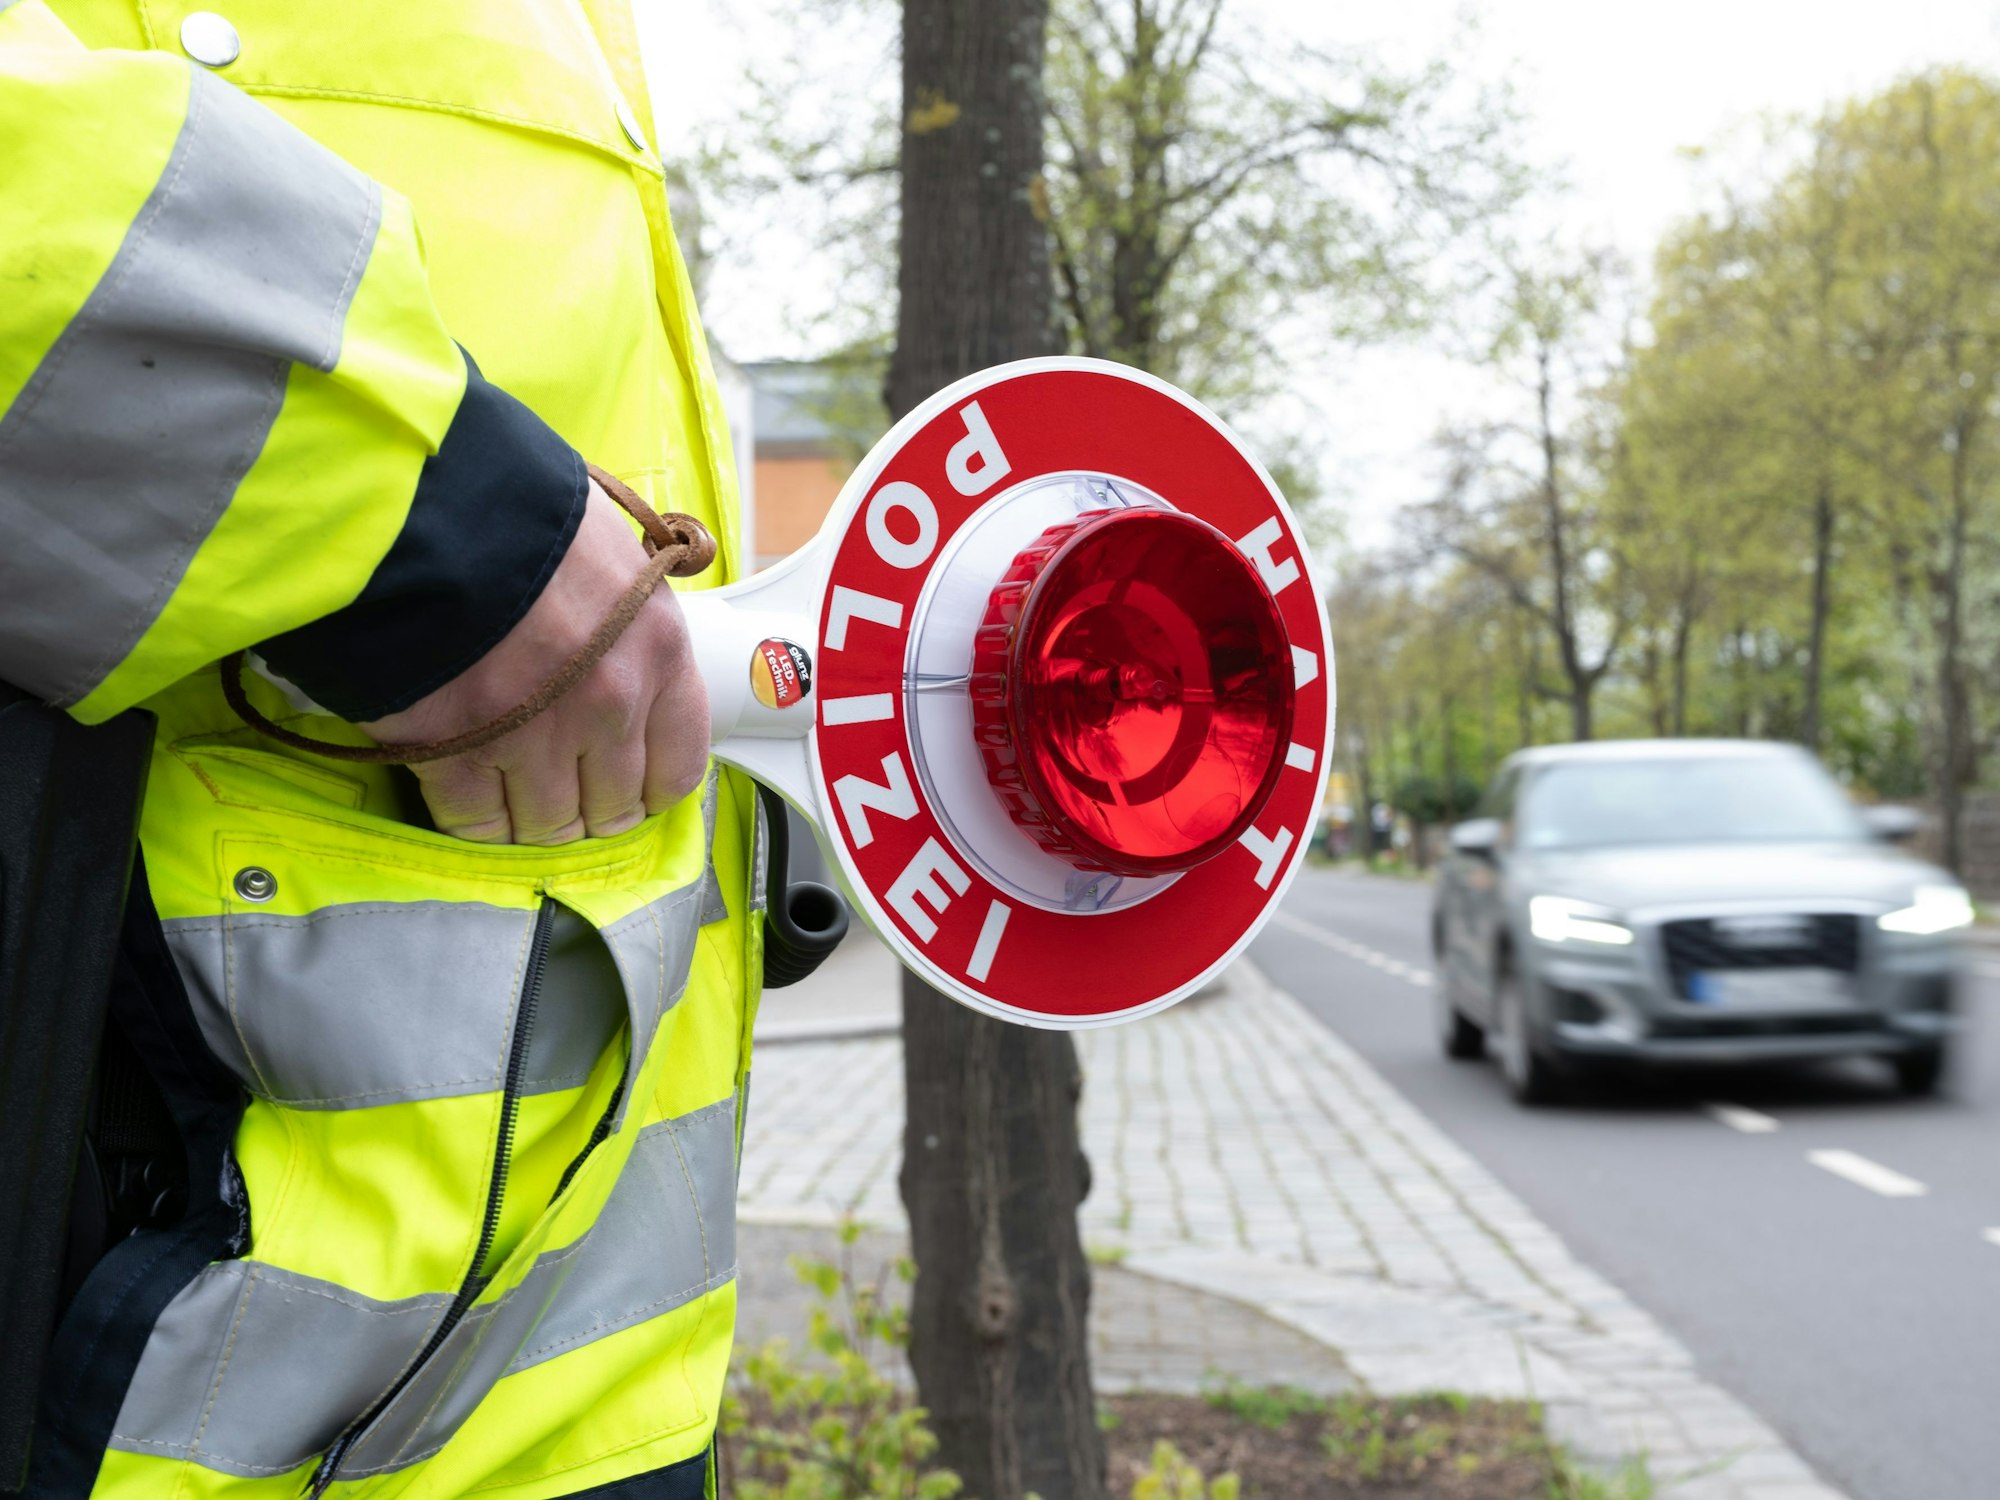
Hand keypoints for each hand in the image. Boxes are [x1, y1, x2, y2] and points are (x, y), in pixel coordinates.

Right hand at [362, 480, 710, 843]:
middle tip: (568, 800)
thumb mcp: (605, 549)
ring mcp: (534, 734)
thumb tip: (620, 640)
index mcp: (655, 649)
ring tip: (517, 805)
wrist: (419, 503)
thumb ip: (622, 615)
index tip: (633, 787)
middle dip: (590, 812)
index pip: (679, 764)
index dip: (651, 787)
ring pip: (547, 825)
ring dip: (533, 824)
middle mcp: (608, 703)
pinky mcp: (456, 750)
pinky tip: (469, 801)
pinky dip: (473, 823)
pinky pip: (475, 820)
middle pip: (612, 807)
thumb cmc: (512, 508)